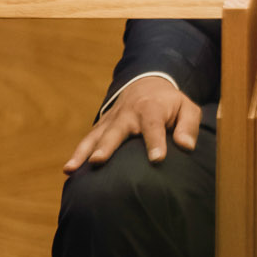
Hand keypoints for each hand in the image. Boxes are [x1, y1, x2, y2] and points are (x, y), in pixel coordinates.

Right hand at [64, 76, 198, 172]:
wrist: (147, 85)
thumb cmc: (171, 104)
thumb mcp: (187, 108)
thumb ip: (188, 126)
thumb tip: (186, 146)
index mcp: (152, 108)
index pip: (153, 125)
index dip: (155, 142)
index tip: (157, 159)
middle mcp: (127, 114)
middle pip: (116, 130)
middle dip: (107, 146)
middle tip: (98, 161)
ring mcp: (111, 120)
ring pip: (96, 136)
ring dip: (82, 152)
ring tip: (71, 168)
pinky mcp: (101, 127)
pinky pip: (87, 140)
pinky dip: (77, 154)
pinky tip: (68, 170)